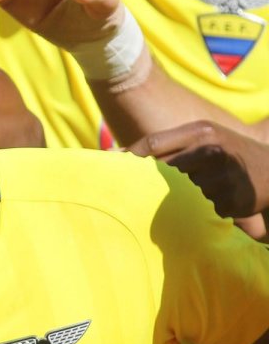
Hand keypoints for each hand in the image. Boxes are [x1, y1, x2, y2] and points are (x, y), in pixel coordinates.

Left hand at [128, 120, 268, 217]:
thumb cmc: (225, 151)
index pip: (153, 143)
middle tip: (131, 191)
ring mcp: (223, 177)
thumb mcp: (202, 136)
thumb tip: (115, 155)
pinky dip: (192, 211)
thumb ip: (165, 143)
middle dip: (146, 182)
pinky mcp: (232, 200)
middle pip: (162, 171)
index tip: (112, 168)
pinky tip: (194, 209)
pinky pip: (199, 209)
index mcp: (200, 131)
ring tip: (169, 201)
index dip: (129, 157)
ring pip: (179, 193)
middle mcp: (212, 151)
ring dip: (171, 199)